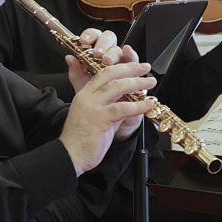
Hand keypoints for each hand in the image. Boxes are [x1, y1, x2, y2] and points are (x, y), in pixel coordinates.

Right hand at [60, 38, 155, 173]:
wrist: (71, 155)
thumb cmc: (83, 139)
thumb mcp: (97, 116)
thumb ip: (110, 105)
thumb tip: (126, 97)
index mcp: (85, 94)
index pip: (103, 72)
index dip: (121, 66)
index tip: (135, 65)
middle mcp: (87, 97)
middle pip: (110, 74)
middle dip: (130, 68)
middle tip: (145, 67)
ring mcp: (92, 106)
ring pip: (117, 86)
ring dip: (137, 83)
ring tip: (150, 81)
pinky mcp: (99, 118)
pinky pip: (122, 108)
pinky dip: (138, 105)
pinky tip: (148, 104)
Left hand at [64, 28, 137, 94]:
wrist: (106, 114)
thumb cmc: (95, 98)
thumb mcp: (82, 85)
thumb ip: (76, 72)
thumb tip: (69, 57)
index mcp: (95, 53)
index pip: (94, 36)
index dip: (90, 35)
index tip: (84, 41)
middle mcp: (110, 54)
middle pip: (109, 39)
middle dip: (103, 44)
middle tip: (98, 54)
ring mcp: (122, 61)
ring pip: (120, 49)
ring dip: (114, 53)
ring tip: (108, 61)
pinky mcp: (134, 70)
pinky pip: (134, 59)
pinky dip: (131, 55)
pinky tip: (128, 54)